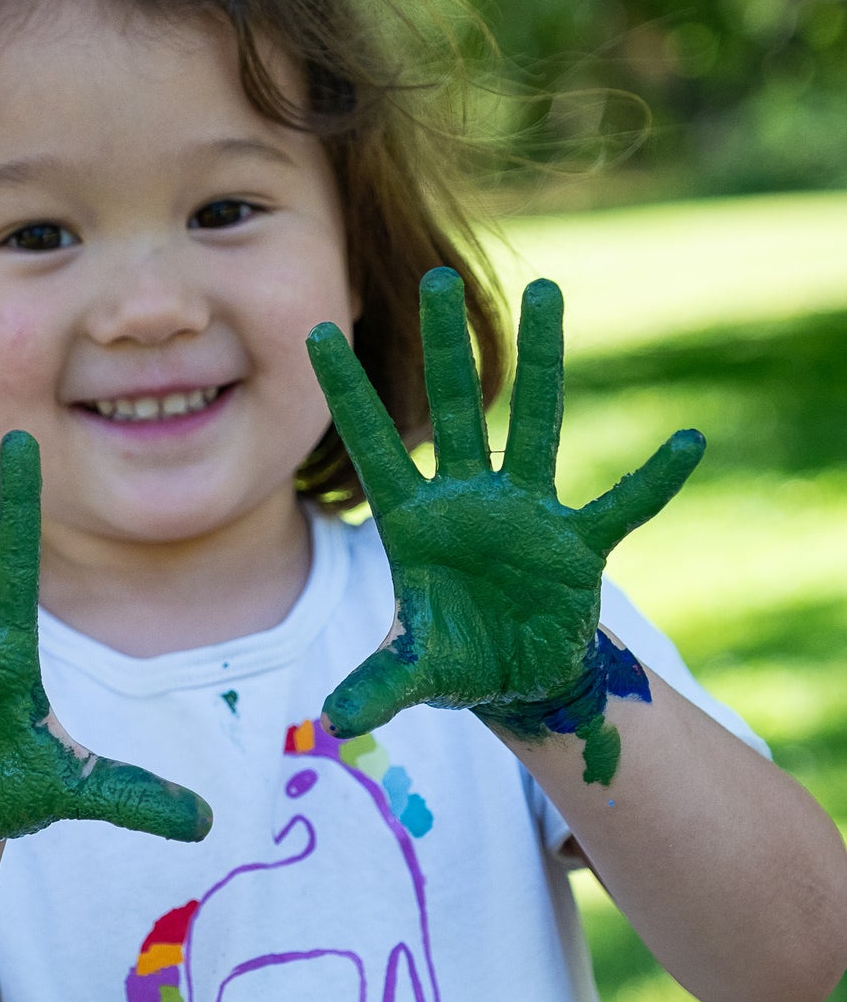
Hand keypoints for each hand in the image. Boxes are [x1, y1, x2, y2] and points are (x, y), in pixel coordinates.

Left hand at [307, 268, 703, 783]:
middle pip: (456, 411)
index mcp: (414, 522)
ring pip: (538, 424)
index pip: (373, 447)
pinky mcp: (578, 545)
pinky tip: (684, 444)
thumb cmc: (454, 658)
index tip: (316, 331)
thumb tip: (336, 724)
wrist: (514, 674)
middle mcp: (469, 501)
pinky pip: (619, 505)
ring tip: (545, 290)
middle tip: (434, 278)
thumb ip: (381, 685)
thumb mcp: (416, 672)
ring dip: (544, 362)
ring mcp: (527, 514)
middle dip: (443, 349)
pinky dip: (651, 480)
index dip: (347, 394)